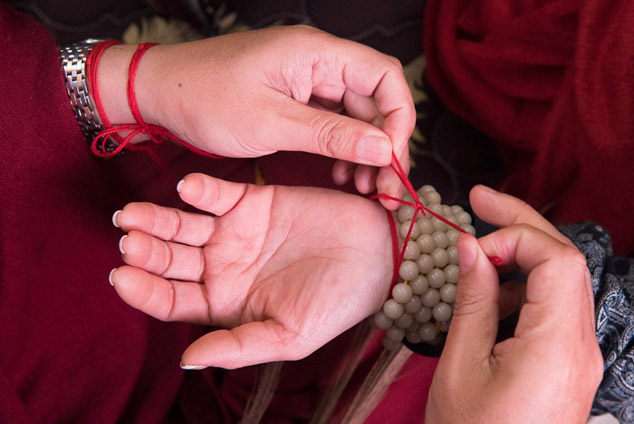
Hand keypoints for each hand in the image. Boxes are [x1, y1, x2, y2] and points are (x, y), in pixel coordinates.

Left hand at [97, 26, 414, 203]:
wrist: (158, 92)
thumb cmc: (203, 97)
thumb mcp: (270, 123)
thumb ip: (331, 135)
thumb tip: (385, 148)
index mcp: (316, 53)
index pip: (385, 76)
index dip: (400, 118)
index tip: (392, 159)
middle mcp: (319, 61)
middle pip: (377, 99)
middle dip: (386, 144)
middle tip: (384, 186)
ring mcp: (309, 79)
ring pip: (358, 115)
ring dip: (366, 150)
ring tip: (363, 187)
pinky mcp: (297, 97)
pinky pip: (335, 122)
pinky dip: (343, 149)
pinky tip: (341, 175)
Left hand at [109, 173, 392, 368]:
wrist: (379, 256)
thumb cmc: (339, 303)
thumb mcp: (290, 335)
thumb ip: (239, 346)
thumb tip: (186, 361)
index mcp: (225, 304)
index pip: (171, 300)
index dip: (144, 291)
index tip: (122, 277)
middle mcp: (222, 268)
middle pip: (168, 260)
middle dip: (145, 251)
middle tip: (128, 240)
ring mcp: (234, 233)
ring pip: (182, 225)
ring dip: (157, 219)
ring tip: (134, 214)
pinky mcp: (252, 201)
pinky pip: (217, 194)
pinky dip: (200, 191)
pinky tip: (188, 190)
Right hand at [426, 185, 601, 422]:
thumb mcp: (460, 369)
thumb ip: (471, 301)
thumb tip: (471, 246)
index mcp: (557, 346)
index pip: (558, 259)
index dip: (515, 236)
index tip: (472, 246)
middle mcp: (582, 346)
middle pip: (567, 260)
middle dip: (522, 223)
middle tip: (480, 198)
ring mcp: (581, 356)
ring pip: (564, 281)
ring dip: (523, 256)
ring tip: (478, 253)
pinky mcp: (572, 365)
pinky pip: (556, 309)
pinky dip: (525, 290)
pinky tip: (491, 298)